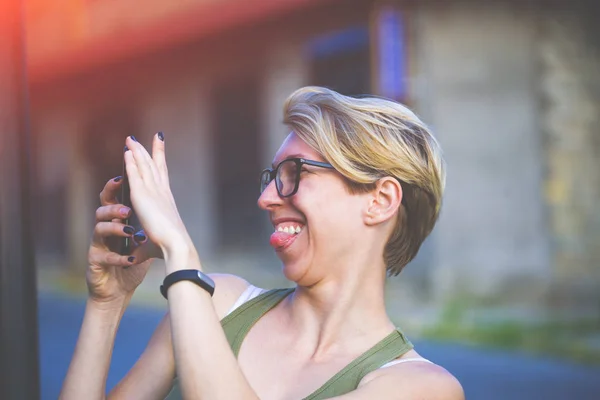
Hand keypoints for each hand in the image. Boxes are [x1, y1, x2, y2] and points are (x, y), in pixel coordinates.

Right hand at [86, 176, 159, 304]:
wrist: (118, 291)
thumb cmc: (130, 265)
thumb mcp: (143, 243)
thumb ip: (148, 225)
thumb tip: (165, 206)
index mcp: (116, 223)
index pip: (113, 200)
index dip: (114, 188)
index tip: (123, 179)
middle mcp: (104, 231)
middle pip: (101, 209)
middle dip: (113, 206)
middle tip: (127, 209)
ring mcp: (98, 245)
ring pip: (99, 228)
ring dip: (115, 228)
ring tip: (130, 231)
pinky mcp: (95, 261)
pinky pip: (103, 255)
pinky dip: (117, 257)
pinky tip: (129, 259)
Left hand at [123, 134, 195, 260]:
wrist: (176, 245)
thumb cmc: (168, 247)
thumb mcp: (151, 243)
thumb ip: (142, 245)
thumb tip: (135, 255)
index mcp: (166, 200)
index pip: (162, 174)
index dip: (160, 158)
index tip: (159, 145)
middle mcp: (162, 192)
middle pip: (155, 165)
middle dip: (150, 150)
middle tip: (147, 137)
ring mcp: (153, 192)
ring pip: (145, 166)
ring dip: (138, 151)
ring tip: (131, 139)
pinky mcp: (143, 196)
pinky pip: (136, 174)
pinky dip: (131, 162)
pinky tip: (127, 152)